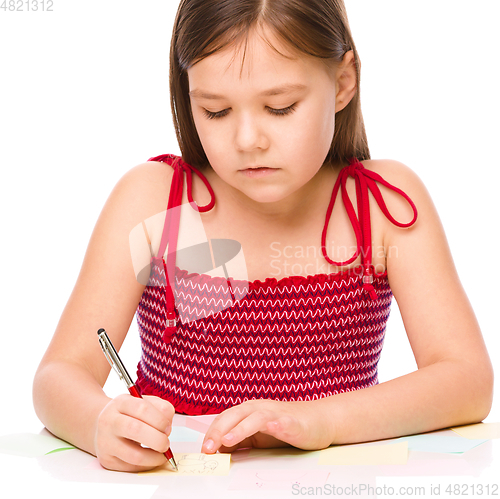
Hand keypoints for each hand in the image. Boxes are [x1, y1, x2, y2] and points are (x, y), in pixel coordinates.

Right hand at [94, 394, 174, 471]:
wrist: (102, 426)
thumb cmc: (129, 414)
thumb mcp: (143, 402)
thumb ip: (160, 408)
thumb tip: (168, 427)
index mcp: (121, 402)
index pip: (142, 408)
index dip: (159, 419)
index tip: (168, 427)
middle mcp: (109, 421)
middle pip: (135, 430)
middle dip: (157, 439)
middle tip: (166, 443)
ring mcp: (105, 441)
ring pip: (133, 455)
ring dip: (154, 457)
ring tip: (162, 454)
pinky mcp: (106, 459)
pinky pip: (130, 467)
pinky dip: (147, 465)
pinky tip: (152, 458)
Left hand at [201, 399, 333, 453]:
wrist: (319, 421)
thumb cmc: (286, 428)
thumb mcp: (258, 436)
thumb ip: (239, 440)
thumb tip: (218, 450)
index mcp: (248, 412)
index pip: (224, 420)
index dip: (211, 434)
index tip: (203, 451)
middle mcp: (259, 409)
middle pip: (234, 416)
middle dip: (218, 432)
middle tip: (208, 449)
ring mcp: (276, 414)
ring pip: (254, 417)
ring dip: (240, 429)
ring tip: (228, 440)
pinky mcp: (292, 422)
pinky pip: (283, 421)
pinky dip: (277, 424)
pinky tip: (273, 428)